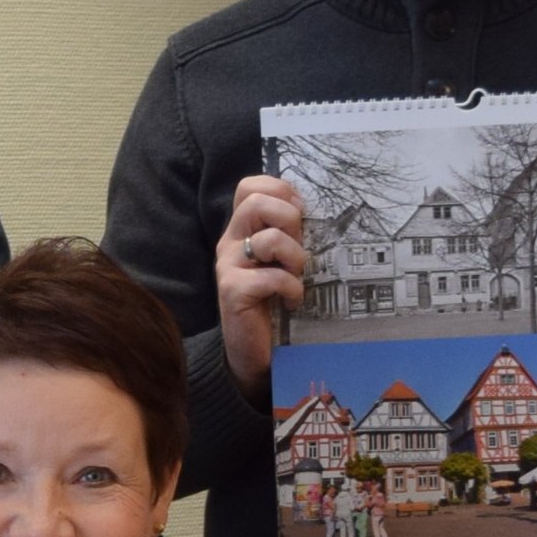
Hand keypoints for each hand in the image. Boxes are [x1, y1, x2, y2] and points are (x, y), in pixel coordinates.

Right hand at [213, 178, 309, 400]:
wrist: (251, 349)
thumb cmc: (270, 302)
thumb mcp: (278, 260)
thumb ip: (285, 234)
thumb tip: (308, 210)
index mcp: (241, 230)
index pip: (248, 187)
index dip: (278, 190)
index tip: (298, 213)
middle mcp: (230, 243)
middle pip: (255, 202)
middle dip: (288, 219)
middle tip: (298, 246)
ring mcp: (228, 266)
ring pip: (268, 239)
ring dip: (295, 257)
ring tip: (297, 276)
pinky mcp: (233, 291)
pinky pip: (272, 277)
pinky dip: (291, 288)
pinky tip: (293, 301)